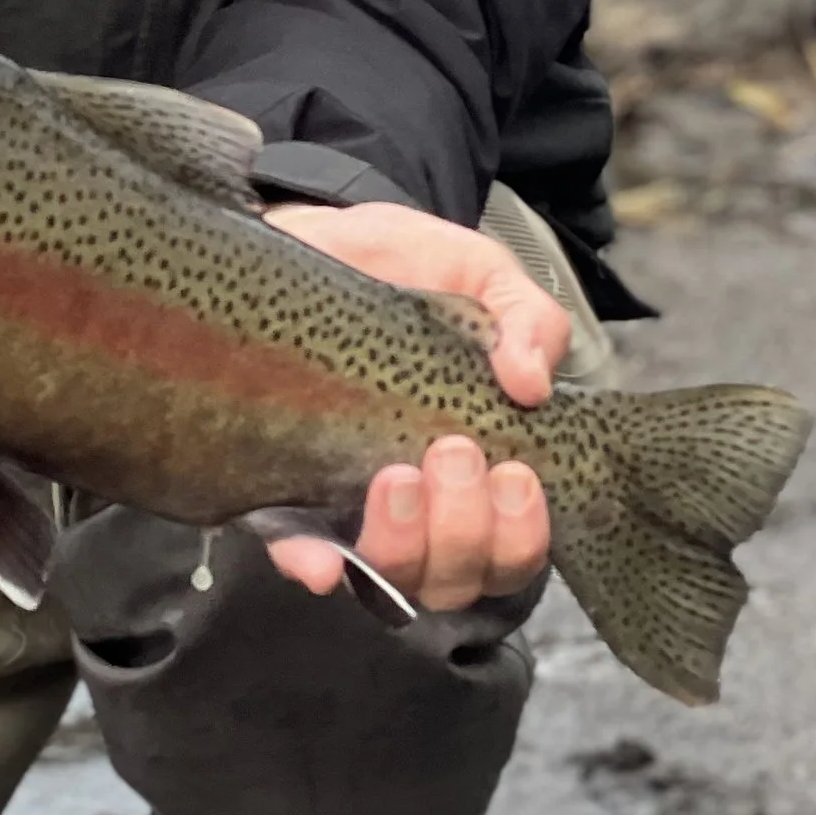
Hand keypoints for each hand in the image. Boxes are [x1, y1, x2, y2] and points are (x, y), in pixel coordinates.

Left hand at [258, 202, 568, 612]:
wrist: (316, 236)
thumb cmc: (408, 267)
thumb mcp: (480, 274)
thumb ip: (525, 318)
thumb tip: (533, 384)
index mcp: (479, 467)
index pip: (511, 549)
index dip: (519, 535)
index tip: (512, 475)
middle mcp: (419, 505)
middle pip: (456, 577)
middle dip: (463, 531)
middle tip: (451, 452)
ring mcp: (349, 502)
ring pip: (389, 575)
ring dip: (402, 544)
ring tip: (394, 476)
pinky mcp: (282, 489)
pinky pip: (296, 552)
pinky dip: (313, 564)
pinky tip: (320, 561)